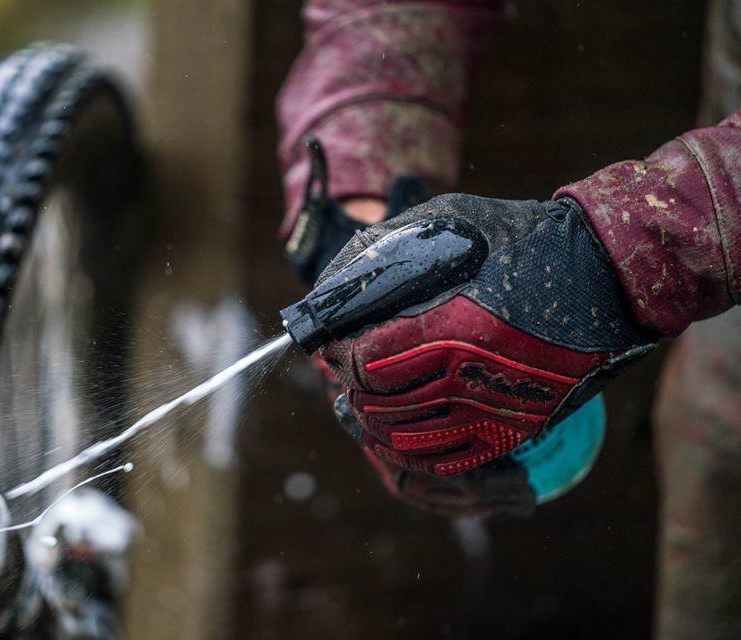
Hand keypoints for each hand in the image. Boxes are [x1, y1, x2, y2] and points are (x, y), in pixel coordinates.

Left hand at [312, 194, 654, 476]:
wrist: (605, 273)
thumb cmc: (518, 238)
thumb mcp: (444, 224)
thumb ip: (381, 255)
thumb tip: (330, 293)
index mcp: (450, 325)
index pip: (363, 363)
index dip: (337, 357)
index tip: (331, 345)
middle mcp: (470, 375)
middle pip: (376, 406)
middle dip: (350, 388)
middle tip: (346, 372)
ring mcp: (494, 407)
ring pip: (404, 439)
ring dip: (376, 419)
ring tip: (370, 394)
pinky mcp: (513, 426)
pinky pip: (447, 457)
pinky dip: (414, 446)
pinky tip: (406, 421)